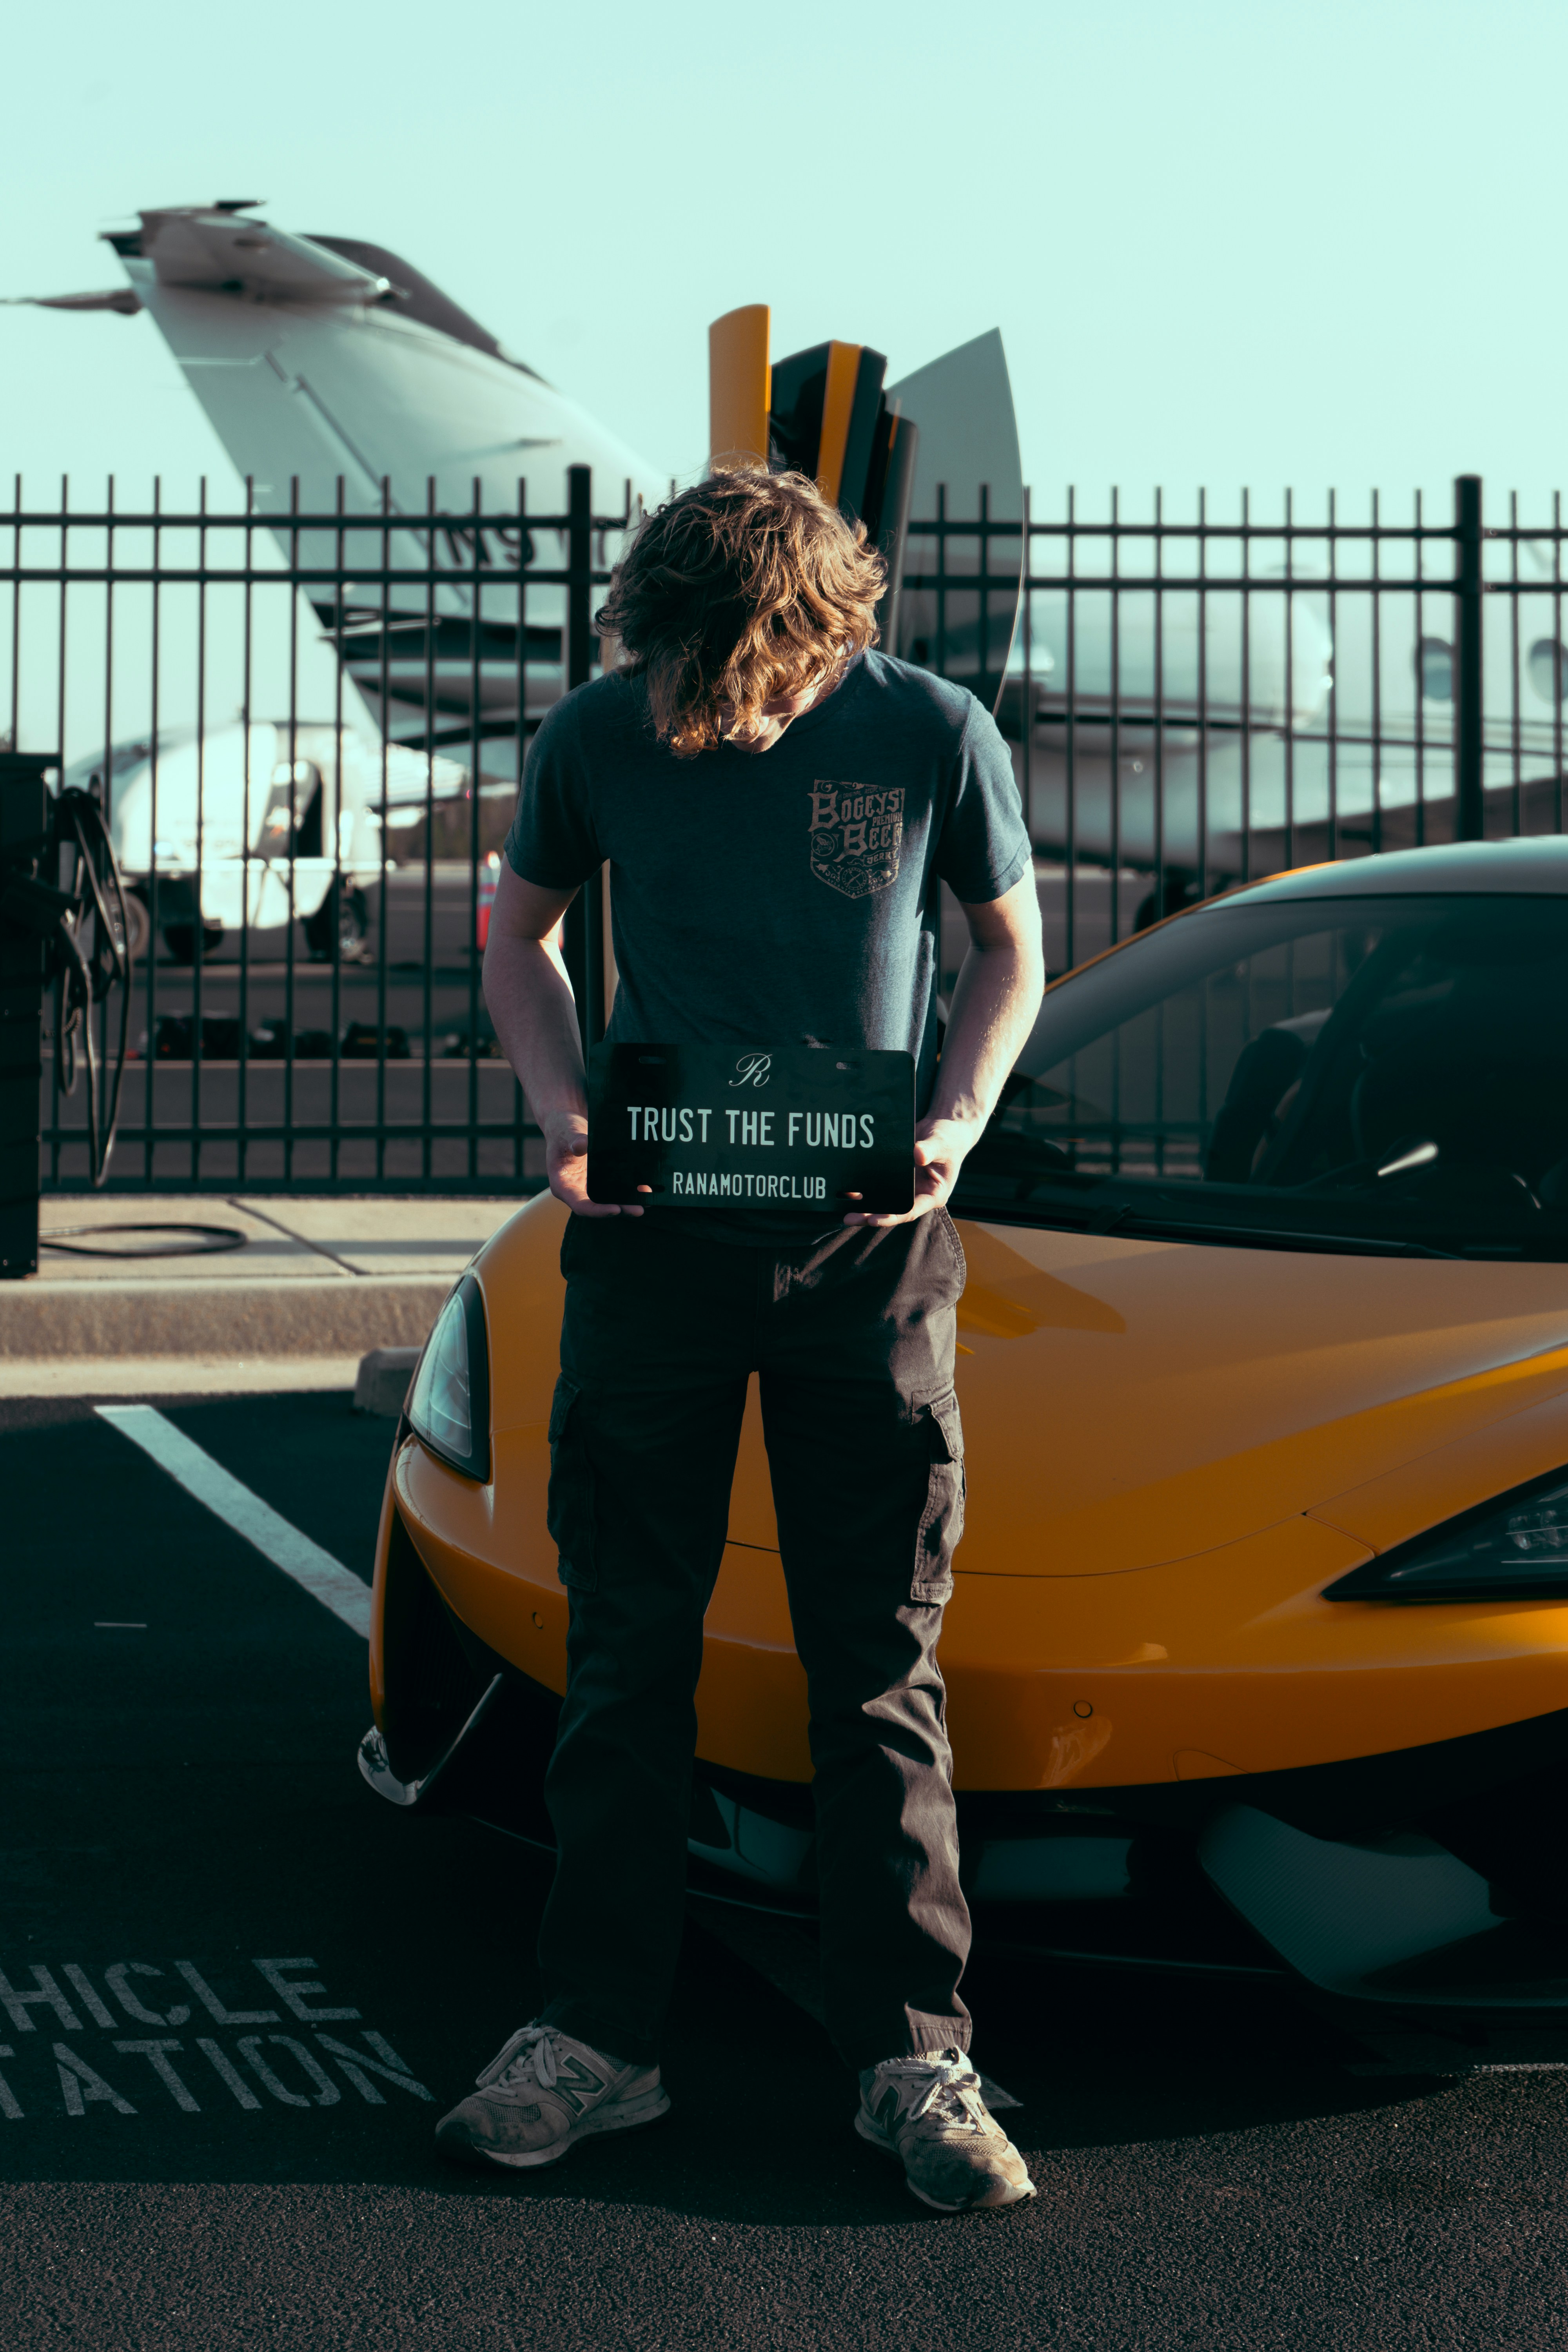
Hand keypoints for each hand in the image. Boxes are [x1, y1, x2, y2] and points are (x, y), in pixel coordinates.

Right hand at [545, 1112, 646, 1217]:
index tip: (615, 1209)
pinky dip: (630, 1188)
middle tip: (638, 1210)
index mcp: (563, 1185)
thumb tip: (582, 1146)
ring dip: (628, 1202)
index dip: (597, 1210)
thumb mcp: (565, 1132)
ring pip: (609, 1199)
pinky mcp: (601, 1178)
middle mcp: (577, 1189)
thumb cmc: (563, 1129)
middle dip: (619, 1209)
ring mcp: (590, 1185)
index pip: (580, 1205)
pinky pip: (616, 1187)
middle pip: (598, 1206)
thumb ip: (573, 1140)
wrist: (569, 1124)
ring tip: (648, 1201)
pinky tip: (646, 1187)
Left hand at [841, 1114, 980, 1228]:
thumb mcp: (941, 1143)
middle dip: (871, 1216)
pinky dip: (865, 1188)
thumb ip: (929, 1150)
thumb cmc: (948, 1137)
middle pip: (893, 1211)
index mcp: (934, 1195)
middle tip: (850, 1218)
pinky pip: (879, 1186)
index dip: (891, 1217)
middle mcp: (918, 1195)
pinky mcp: (896, 1178)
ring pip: (884, 1202)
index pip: (910, 1211)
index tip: (873, 1219)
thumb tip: (917, 1154)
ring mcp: (907, 1188)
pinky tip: (847, 1190)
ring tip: (844, 1211)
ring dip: (865, 1206)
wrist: (945, 1127)